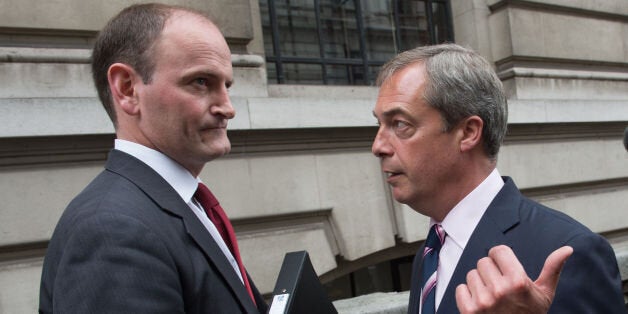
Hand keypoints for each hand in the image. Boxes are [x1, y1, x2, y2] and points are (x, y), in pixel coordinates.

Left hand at [455, 245, 572, 313]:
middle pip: (483, 262)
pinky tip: (481, 303)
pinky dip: (467, 295)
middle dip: (491, 272)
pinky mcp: (469, 311)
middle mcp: (499, 290)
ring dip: (479, 283)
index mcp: (518, 281)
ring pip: (471, 275)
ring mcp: (483, 301)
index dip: (501, 258)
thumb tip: (567, 249)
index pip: (497, 251)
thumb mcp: (545, 293)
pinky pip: (460, 289)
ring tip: (492, 296)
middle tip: (501, 286)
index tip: (505, 268)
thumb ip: (553, 268)